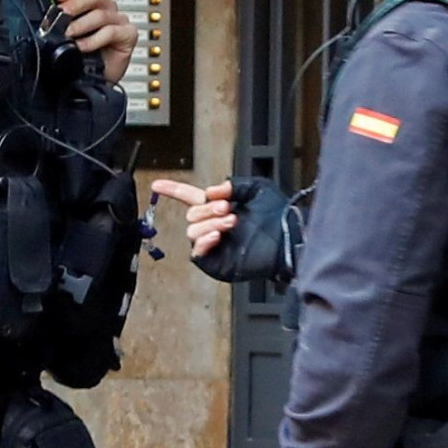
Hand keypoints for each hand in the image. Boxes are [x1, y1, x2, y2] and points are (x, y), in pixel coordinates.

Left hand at [52, 0, 138, 79]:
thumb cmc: (77, 58)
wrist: (89, 83)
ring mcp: (117, 20)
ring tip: (69, 36)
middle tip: (62, 16)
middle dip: (74, 5)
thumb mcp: (62, 35)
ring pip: (101, 14)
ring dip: (81, 25)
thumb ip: (58, 21)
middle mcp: (104, 7)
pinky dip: (94, 39)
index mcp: (88, 2)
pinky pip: (111, 31)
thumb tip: (47, 14)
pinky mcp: (128, 35)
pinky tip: (82, 47)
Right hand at [159, 176, 293, 283]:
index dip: (173, 190)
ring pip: (192, 232)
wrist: (290, 237)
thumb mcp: (256, 189)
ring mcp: (215, 245)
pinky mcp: (217, 263)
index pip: (190, 198)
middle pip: (191, 215)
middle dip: (206, 209)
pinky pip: (197, 253)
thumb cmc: (279, 215)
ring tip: (232, 222)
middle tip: (227, 208)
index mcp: (220, 208)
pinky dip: (204, 242)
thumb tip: (210, 192)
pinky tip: (218, 235)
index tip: (157, 184)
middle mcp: (214, 226)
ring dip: (209, 223)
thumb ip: (232, 185)